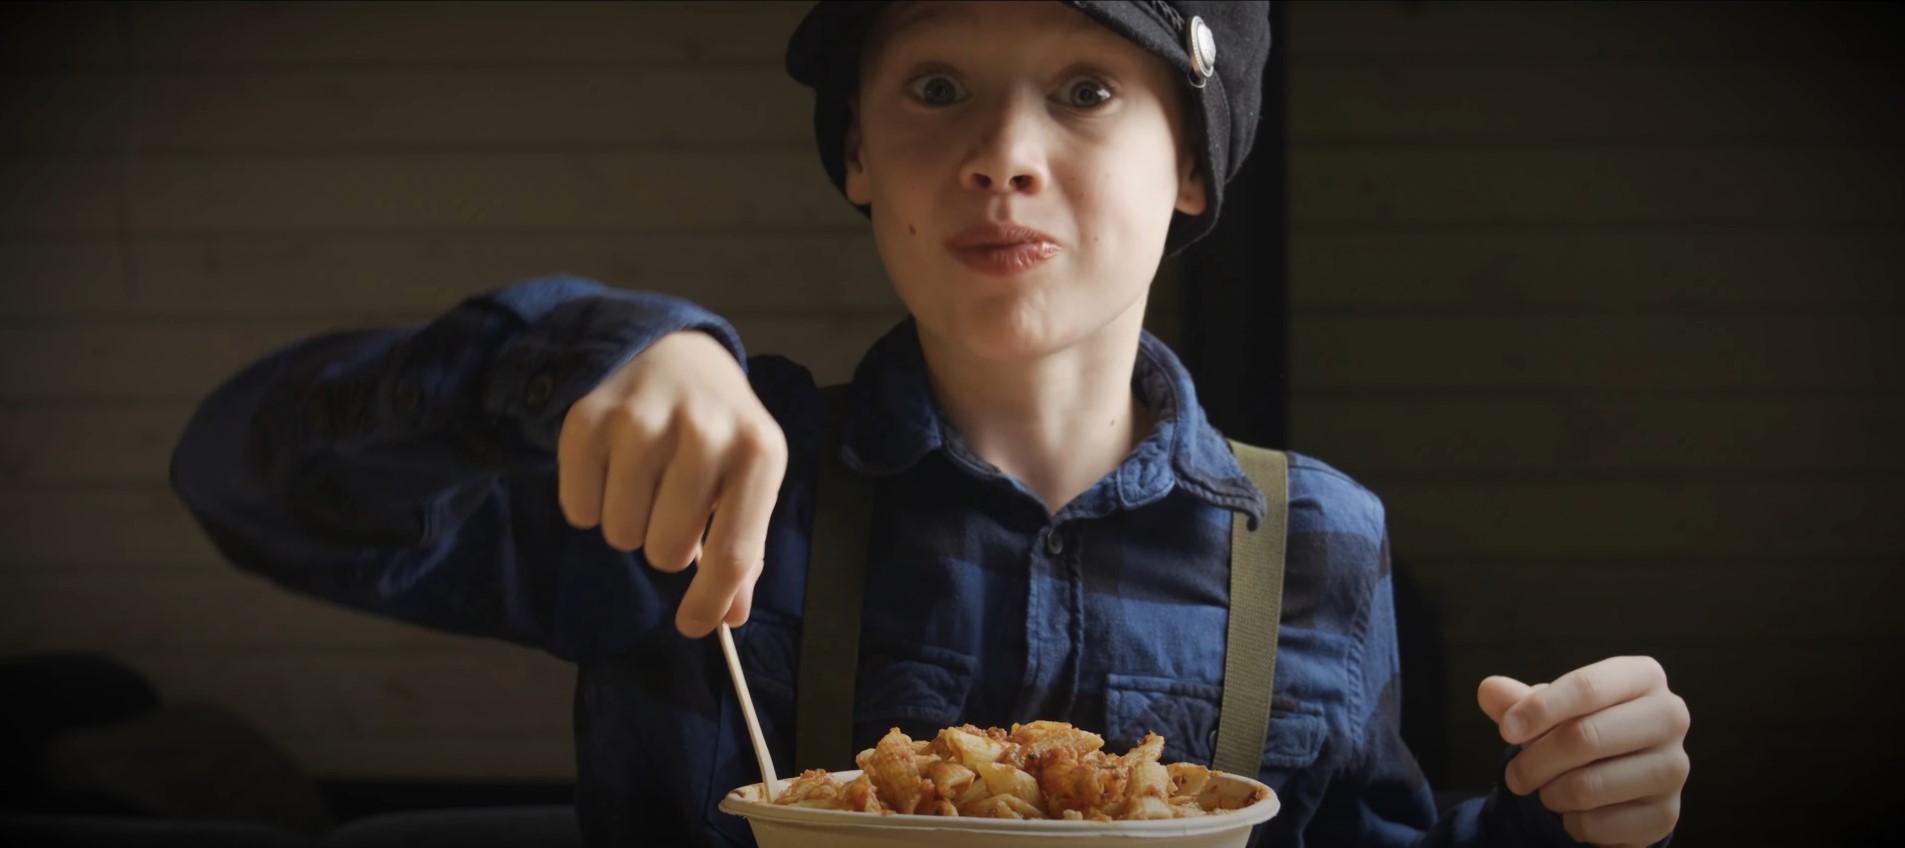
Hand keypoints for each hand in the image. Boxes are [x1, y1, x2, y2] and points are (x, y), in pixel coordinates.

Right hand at [557, 330, 787, 637]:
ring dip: (629, 522)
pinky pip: (577, 508)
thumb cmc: (719, 427)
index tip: (694, 626)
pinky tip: (612, 466)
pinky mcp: (588, 416)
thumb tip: (730, 616)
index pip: (734, 552)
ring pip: (619, 533)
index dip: (710, 601)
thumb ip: (744, 546)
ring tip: (645, 480)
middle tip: (671, 507)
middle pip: (666, 551)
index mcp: (759, 452)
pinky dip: (590, 502)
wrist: (670, 347)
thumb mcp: (750, 475)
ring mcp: (643, 419)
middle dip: (666, 545)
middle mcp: (705, 431)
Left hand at [1476, 656, 1690, 847]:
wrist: (1624, 781)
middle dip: (1535, 760)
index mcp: (1643, 678)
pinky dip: (1572, 822)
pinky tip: (1575, 812)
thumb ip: (1518, 701)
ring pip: (1589, 785)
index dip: (1540, 709)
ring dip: (1551, 794)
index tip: (1506, 730)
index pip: (1588, 686)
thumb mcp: (1551, 709)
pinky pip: (1599, 823)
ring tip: (1547, 791)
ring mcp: (1674, 768)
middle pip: (1586, 736)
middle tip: (1515, 775)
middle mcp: (1670, 717)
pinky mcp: (1666, 814)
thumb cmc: (1584, 728)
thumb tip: (1489, 690)